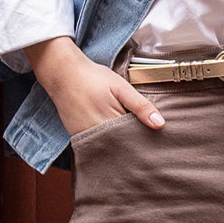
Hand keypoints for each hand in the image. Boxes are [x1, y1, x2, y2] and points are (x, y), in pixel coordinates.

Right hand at [25, 36, 164, 136]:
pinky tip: (112, 136)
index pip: (134, 140)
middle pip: (122, 148)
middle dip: (133, 145)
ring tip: (127, 137)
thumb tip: (160, 124)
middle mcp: (97, 136)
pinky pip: (96, 145)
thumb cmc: (93, 78)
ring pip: (109, 149)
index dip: (145, 139)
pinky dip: (105, 143)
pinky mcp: (77, 137)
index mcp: (111, 124)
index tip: (155, 140)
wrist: (62, 73)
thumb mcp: (121, 88)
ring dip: (119, 145)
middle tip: (143, 141)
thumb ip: (140, 106)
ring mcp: (85, 138)